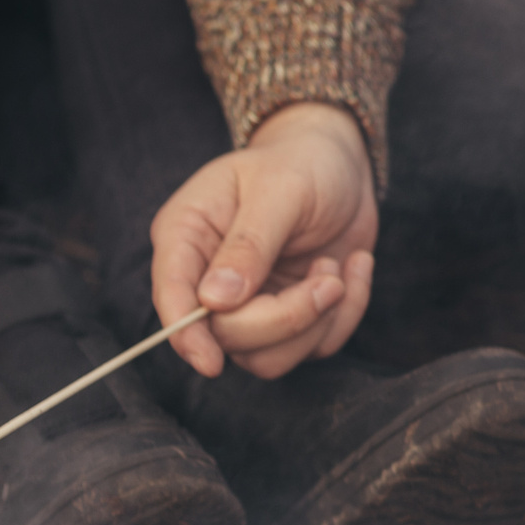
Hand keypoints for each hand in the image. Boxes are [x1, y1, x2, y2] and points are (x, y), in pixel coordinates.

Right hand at [149, 101, 379, 377]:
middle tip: (328, 280)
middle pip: (226, 336)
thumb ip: (248, 244)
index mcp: (186, 236)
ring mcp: (248, 305)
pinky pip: (310, 350)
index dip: (186, 333)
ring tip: (336, 270)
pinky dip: (343, 317)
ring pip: (266, 357)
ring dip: (316, 323)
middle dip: (286, 318)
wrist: (341, 163)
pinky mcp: (287, 319)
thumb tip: (214, 301)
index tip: (210, 362)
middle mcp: (207, 278)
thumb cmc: (303, 163)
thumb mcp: (280, 189)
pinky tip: (352, 270)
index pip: (172, 295)